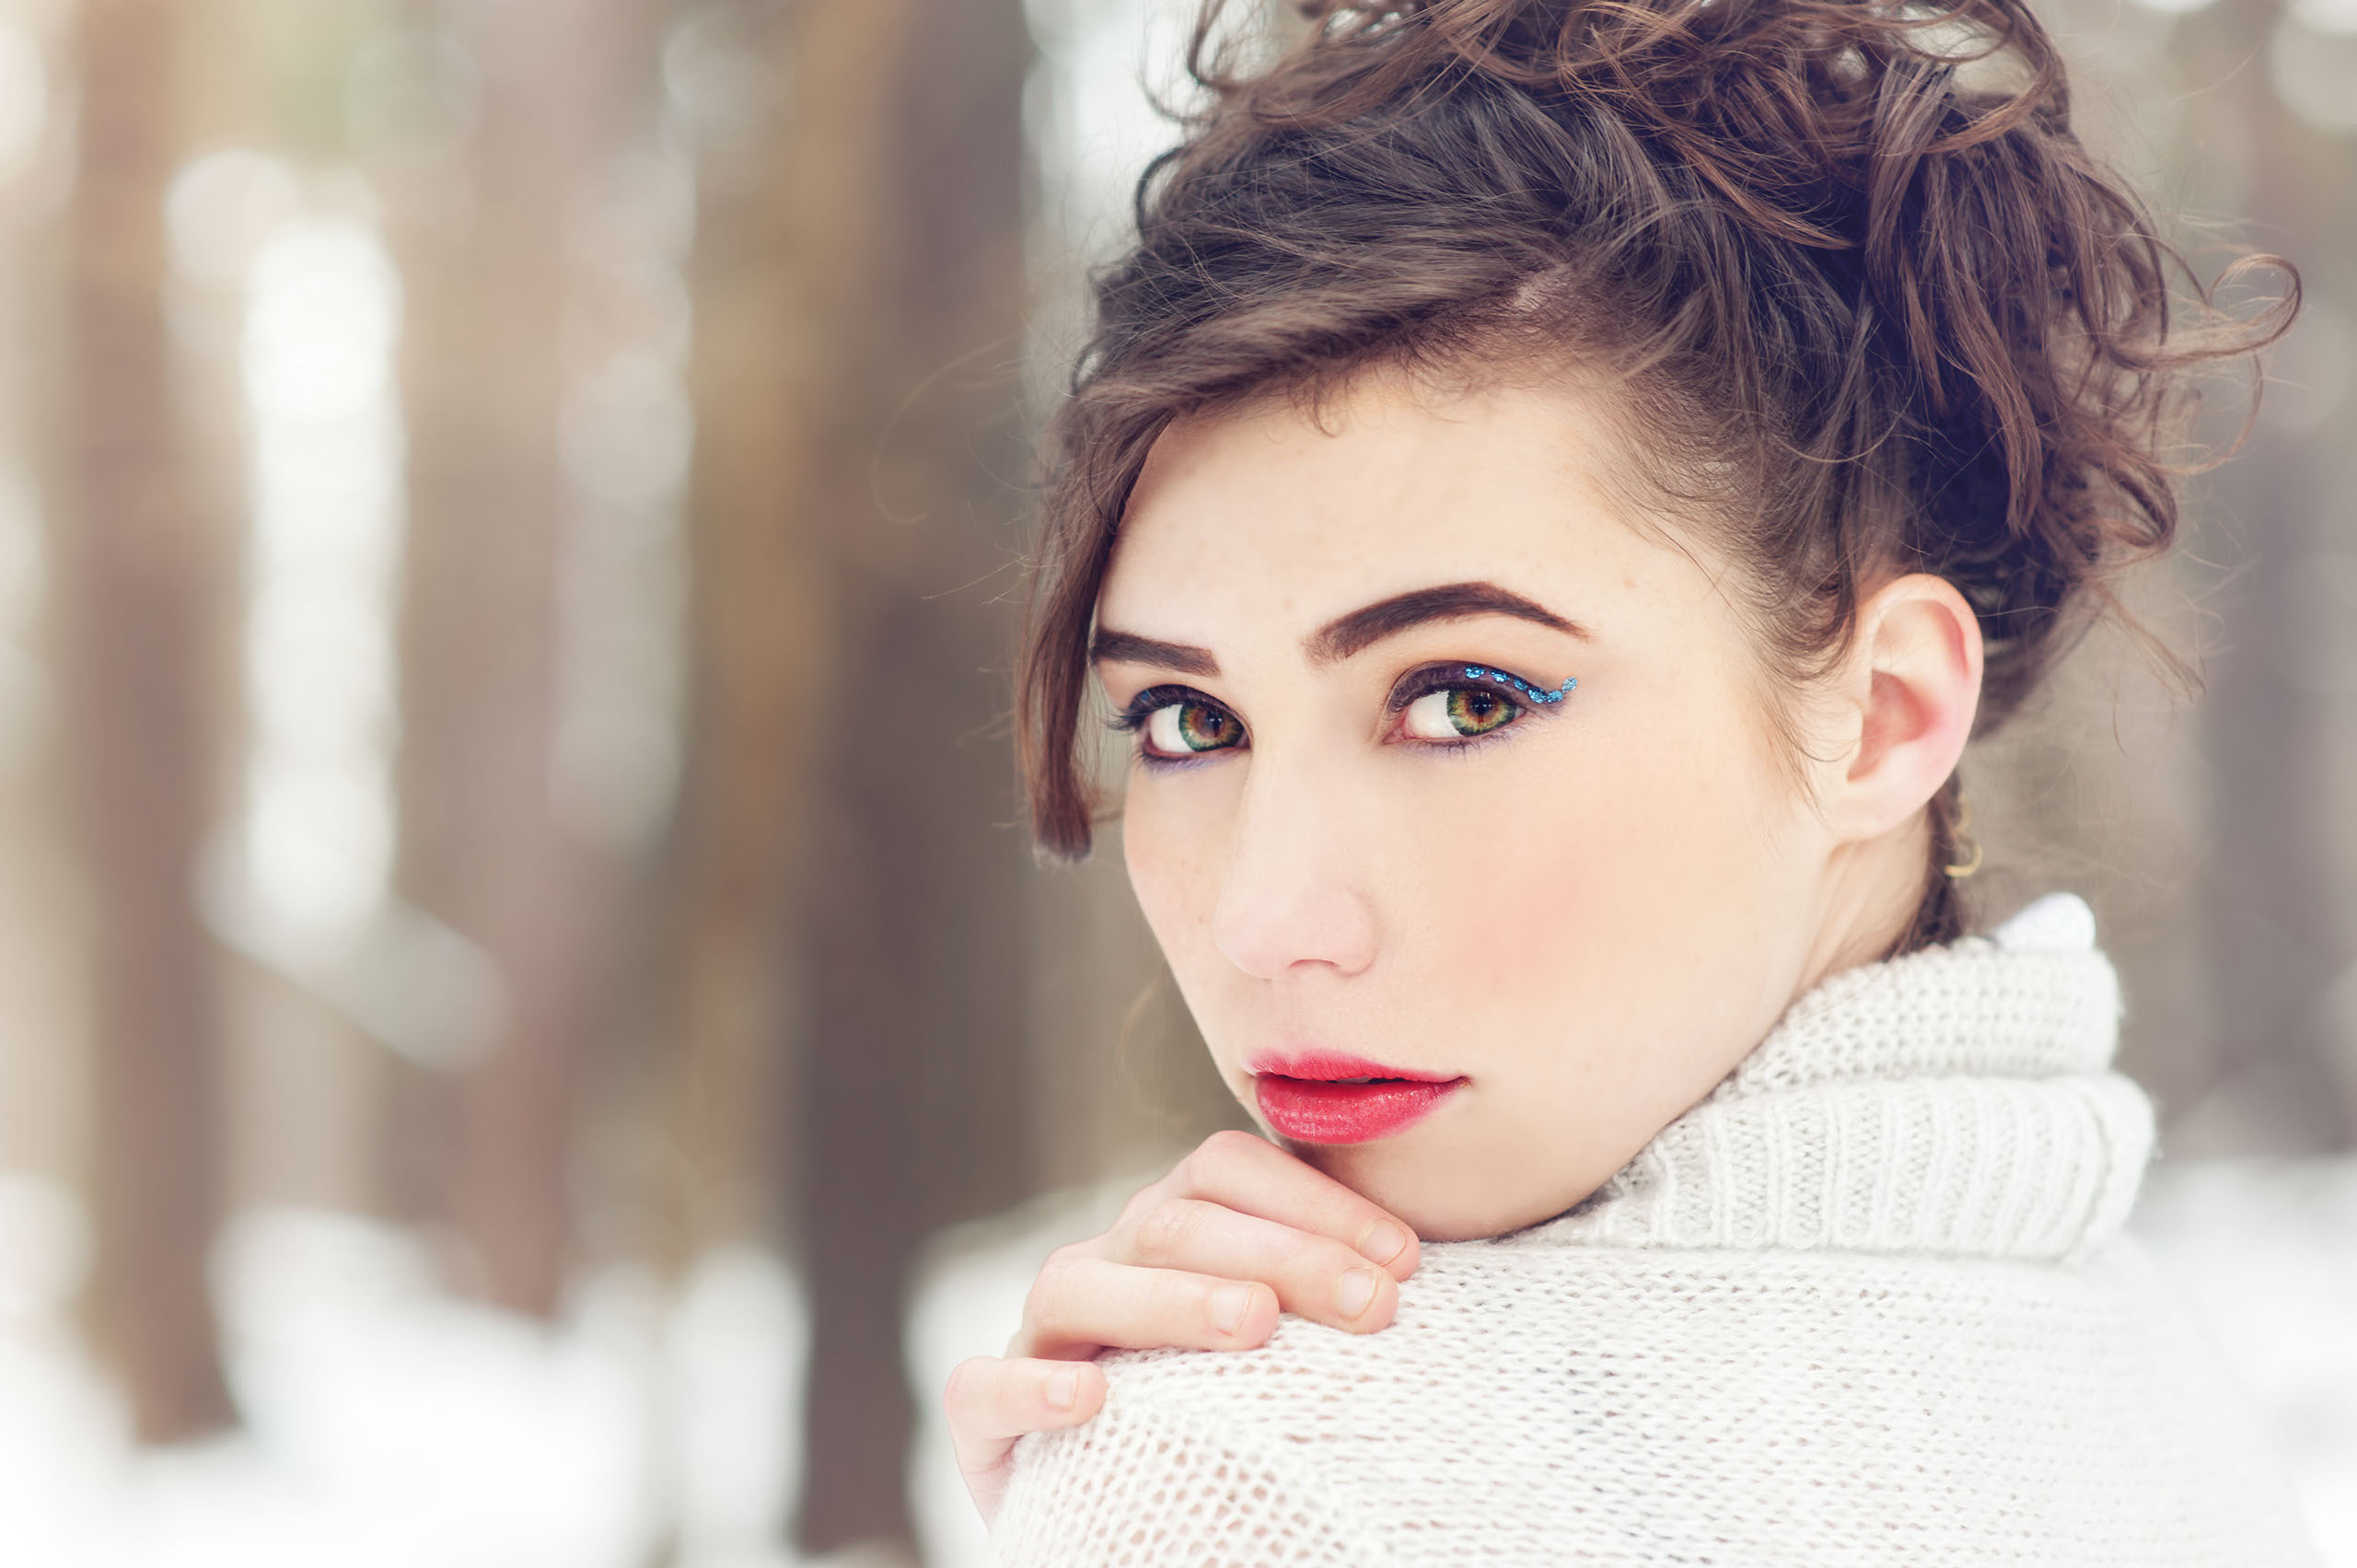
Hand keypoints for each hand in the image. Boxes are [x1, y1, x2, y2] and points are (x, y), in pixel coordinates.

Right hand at [944, 1129, 1419, 1522]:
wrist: (1148, 1526)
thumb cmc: (1241, 1427)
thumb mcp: (1290, 1359)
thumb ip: (1333, 1305)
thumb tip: (1425, 1274)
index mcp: (1170, 1235)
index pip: (1224, 1171)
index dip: (1312, 1199)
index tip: (1405, 1259)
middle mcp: (1102, 1269)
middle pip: (1171, 1220)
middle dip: (1281, 1252)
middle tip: (1370, 1302)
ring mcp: (1039, 1342)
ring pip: (1077, 1284)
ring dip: (1173, 1298)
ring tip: (1256, 1325)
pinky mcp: (985, 1425)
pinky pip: (982, 1389)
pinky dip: (1029, 1389)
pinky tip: (1092, 1403)